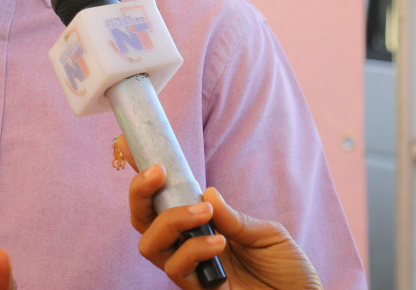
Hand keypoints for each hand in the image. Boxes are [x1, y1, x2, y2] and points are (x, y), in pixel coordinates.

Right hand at [120, 136, 320, 289]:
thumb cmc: (287, 271)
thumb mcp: (266, 233)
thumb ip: (234, 217)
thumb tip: (207, 191)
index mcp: (202, 228)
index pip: (162, 200)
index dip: (143, 175)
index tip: (128, 144)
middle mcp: (189, 248)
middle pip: (142, 221)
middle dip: (140, 193)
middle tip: (158, 173)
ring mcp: (191, 270)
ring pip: (150, 244)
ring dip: (171, 220)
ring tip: (204, 213)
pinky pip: (177, 269)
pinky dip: (194, 250)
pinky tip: (219, 243)